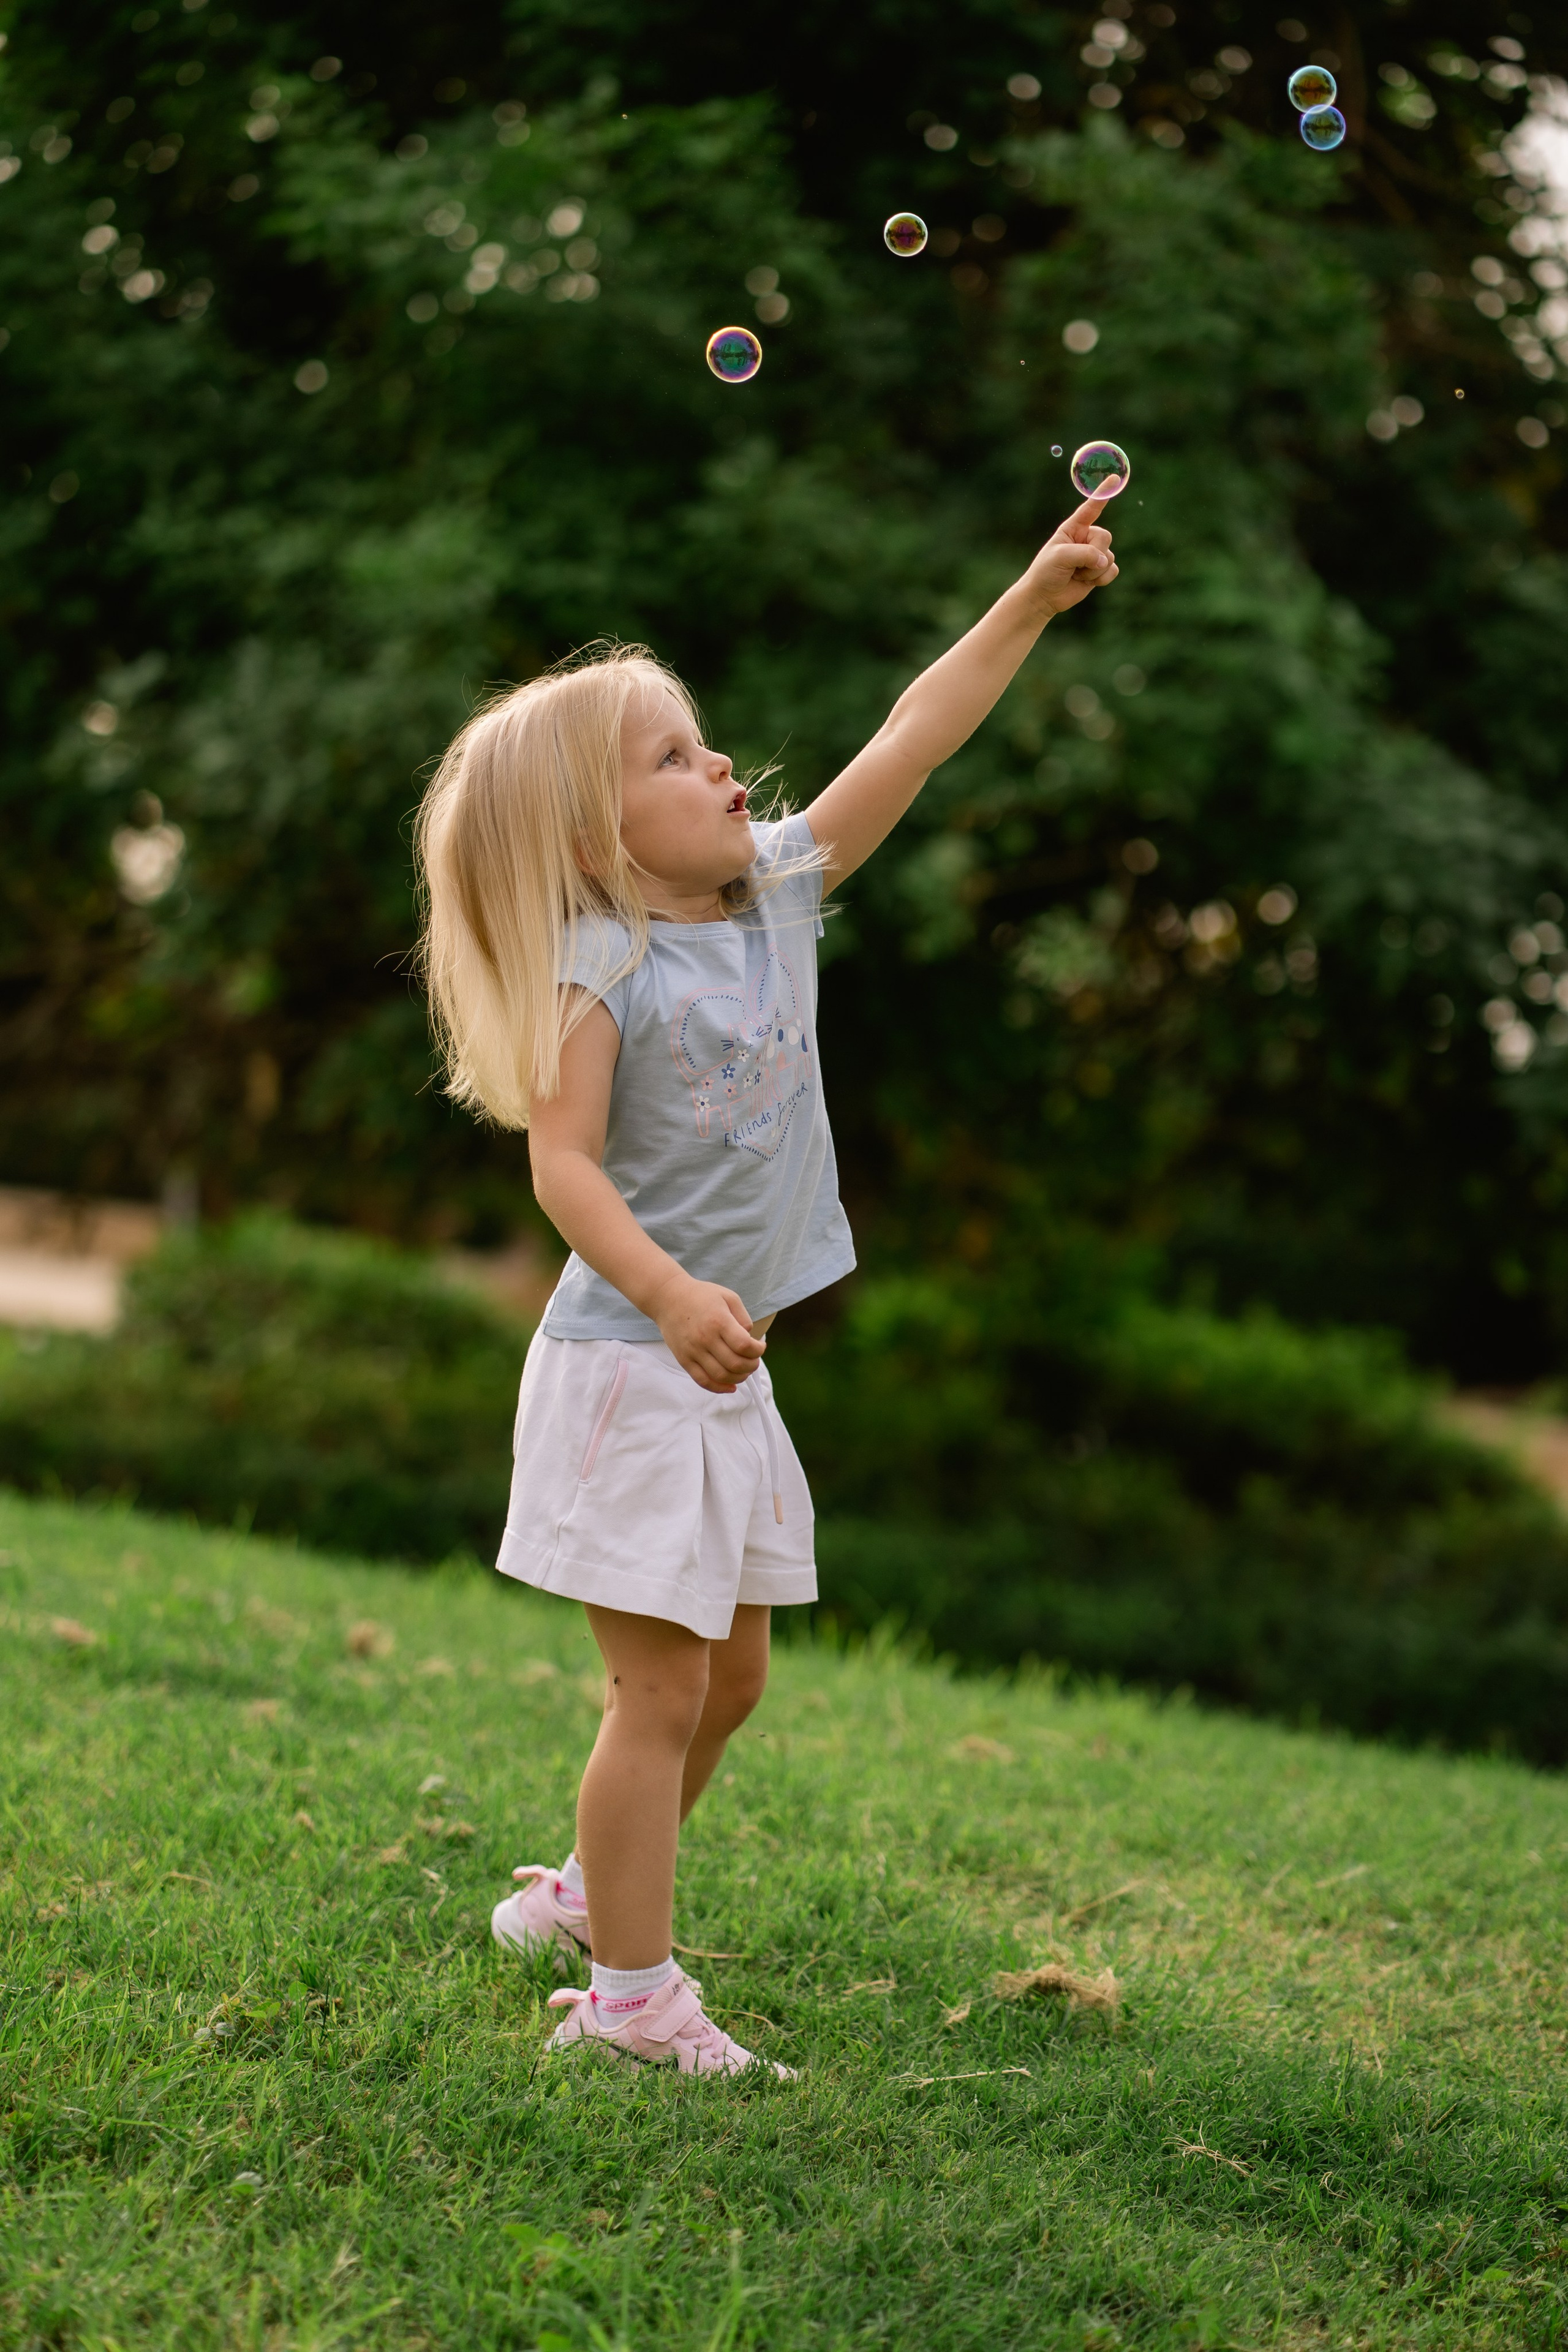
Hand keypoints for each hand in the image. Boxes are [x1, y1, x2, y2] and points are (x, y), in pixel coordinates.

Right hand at [652, 1272, 765, 1391]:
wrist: (668, 1298)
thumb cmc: (700, 1296)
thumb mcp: (728, 1297)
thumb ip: (743, 1317)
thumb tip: (750, 1338)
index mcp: (719, 1321)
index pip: (744, 1346)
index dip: (758, 1351)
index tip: (760, 1347)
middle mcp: (705, 1338)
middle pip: (735, 1364)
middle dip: (751, 1366)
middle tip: (753, 1360)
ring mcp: (693, 1351)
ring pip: (721, 1376)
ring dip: (738, 1378)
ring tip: (743, 1371)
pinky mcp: (684, 1360)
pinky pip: (702, 1381)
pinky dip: (719, 1388)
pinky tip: (730, 1386)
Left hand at [1020, 497, 1119, 617]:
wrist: (1044, 597)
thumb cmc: (1046, 572)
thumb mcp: (1060, 557)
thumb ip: (1084, 554)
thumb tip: (1104, 561)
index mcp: (1073, 528)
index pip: (1090, 508)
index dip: (1103, 494)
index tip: (1114, 478)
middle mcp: (1086, 538)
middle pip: (1105, 537)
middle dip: (1093, 554)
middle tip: (1075, 566)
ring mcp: (1094, 554)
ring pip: (1109, 557)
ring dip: (1093, 571)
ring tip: (1076, 574)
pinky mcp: (1099, 571)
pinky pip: (1113, 571)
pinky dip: (1101, 579)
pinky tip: (1086, 582)